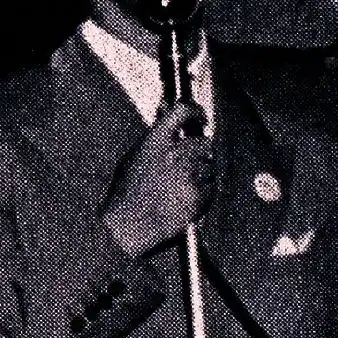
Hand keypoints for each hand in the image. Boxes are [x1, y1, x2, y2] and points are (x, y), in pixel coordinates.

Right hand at [102, 102, 214, 255]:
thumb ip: (154, 134)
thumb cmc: (126, 197)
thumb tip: (165, 109)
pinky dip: (204, 192)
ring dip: (202, 172)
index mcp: (155, 142)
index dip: (196, 111)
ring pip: (210, 165)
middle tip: (191, 162)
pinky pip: (211, 187)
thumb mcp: (133, 158)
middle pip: (204, 141)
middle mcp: (175, 154)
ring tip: (181, 187)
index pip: (183, 112)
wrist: (129, 227)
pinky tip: (185, 199)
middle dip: (201, 150)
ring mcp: (189, 175)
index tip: (201, 117)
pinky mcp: (199, 195)